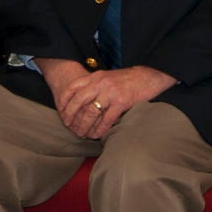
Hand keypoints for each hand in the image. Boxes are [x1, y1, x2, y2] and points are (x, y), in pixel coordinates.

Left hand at [52, 65, 177, 140]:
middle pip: (78, 101)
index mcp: (95, 77)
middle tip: (70, 127)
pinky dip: (99, 129)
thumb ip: (94, 86)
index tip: (62, 113)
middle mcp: (100, 83)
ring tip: (82, 134)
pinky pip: (106, 119)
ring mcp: (111, 93)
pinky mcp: (122, 102)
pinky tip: (96, 135)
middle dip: (71, 116)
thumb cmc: (127, 79)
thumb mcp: (107, 77)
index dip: (64, 102)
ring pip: (91, 112)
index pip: (72, 88)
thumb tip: (81, 101)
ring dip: (84, 126)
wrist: (149, 75)